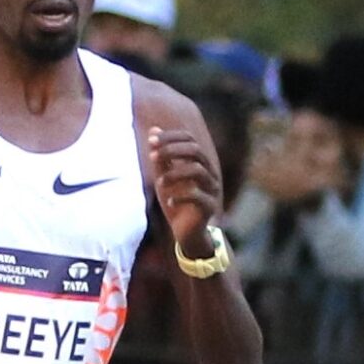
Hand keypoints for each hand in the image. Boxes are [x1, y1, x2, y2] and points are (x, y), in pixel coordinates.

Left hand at [146, 123, 224, 249]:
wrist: (186, 232)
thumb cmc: (176, 201)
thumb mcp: (164, 177)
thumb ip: (160, 157)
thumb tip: (153, 131)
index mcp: (199, 162)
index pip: (190, 139)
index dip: (171, 137)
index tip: (151, 141)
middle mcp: (209, 172)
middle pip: (196, 150)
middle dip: (172, 150)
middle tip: (152, 156)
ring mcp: (212, 189)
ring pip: (198, 170)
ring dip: (174, 173)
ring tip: (159, 182)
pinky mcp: (210, 207)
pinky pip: (197, 196)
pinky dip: (180, 197)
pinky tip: (168, 202)